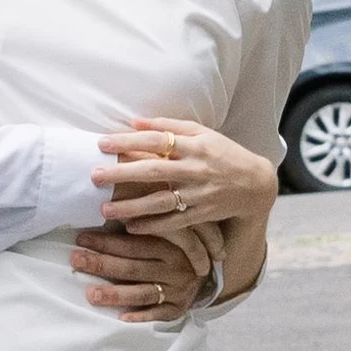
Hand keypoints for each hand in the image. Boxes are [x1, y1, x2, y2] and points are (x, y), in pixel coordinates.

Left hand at [68, 219, 213, 319]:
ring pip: (143, 292)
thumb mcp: (172, 227)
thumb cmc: (181, 244)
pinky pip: (159, 314)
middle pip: (133, 267)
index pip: (134, 244)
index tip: (81, 238)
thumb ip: (147, 219)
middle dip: (102, 264)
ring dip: (116, 294)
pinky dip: (141, 316)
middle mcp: (175, 267)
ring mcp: (177, 289)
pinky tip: (122, 318)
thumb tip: (112, 206)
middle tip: (76, 260)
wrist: (212, 267)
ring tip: (91, 294)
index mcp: (172, 243)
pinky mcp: (178, 308)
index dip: (107, 242)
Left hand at [94, 117, 278, 232]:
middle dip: (121, 174)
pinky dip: (153, 226)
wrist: (256, 184)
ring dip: (132, 207)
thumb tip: (135, 121)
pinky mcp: (204, 214)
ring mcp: (200, 194)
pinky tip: (131, 228)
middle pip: (153, 171)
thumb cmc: (223, 153)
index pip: (156, 140)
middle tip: (94, 177)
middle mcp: (196, 169)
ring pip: (161, 201)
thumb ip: (169, 127)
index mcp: (194, 145)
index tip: (101, 143)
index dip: (128, 140)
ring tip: (104, 210)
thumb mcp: (202, 133)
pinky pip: (175, 222)